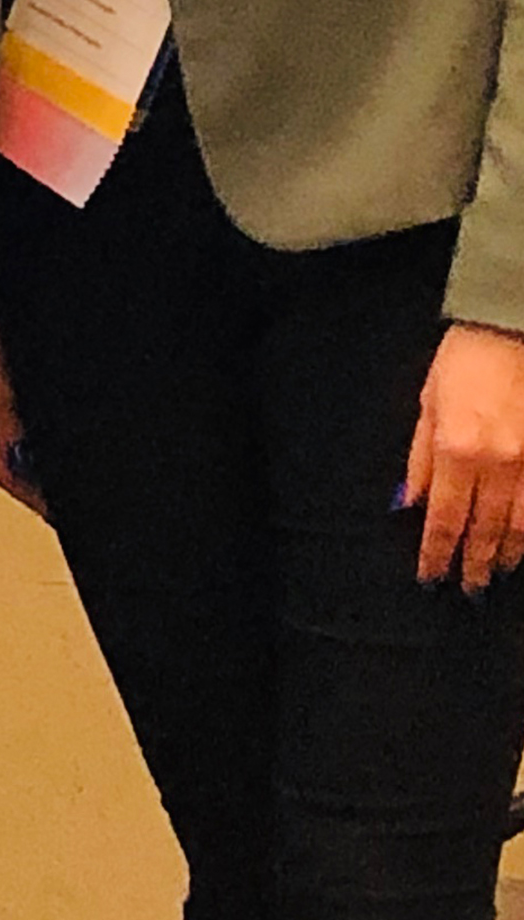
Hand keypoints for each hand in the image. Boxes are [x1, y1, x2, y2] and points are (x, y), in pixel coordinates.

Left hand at [404, 322, 523, 590]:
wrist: (512, 330)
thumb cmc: (463, 361)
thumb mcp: (427, 405)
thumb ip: (419, 459)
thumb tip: (407, 502)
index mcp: (455, 449)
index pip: (442, 518)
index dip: (436, 552)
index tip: (430, 577)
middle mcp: (495, 463)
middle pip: (484, 529)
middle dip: (475, 563)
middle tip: (468, 589)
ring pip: (521, 525)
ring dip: (509, 554)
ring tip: (499, 572)